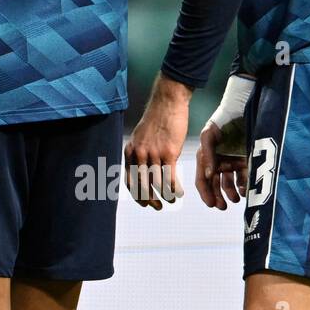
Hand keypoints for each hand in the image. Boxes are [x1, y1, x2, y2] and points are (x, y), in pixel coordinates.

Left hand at [125, 75, 190, 209]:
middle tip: (157, 206)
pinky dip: (175, 189)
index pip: (129, 180)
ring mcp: (154, 154)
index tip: (144, 203)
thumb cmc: (156, 119)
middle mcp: (139, 154)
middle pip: (142, 186)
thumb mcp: (140, 137)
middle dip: (149, 200)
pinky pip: (171, 178)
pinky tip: (180, 193)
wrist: (167, 103)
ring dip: (165, 196)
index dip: (137, 195)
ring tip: (171, 200)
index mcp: (130, 151)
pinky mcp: (169, 152)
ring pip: (158, 184)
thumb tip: (141, 169)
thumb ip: (139, 153)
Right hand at [195, 121, 246, 209]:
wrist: (241, 110)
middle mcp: (217, 162)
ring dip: (231, 194)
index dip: (205, 193)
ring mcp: (231, 162)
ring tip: (236, 199)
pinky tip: (244, 190)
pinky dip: (243, 186)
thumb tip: (209, 175)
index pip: (202, 180)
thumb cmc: (222, 121)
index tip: (211, 204)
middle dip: (218, 197)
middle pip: (215, 185)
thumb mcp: (209, 135)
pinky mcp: (244, 160)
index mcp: (205, 158)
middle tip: (223, 207)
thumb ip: (207, 154)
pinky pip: (243, 177)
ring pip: (229, 184)